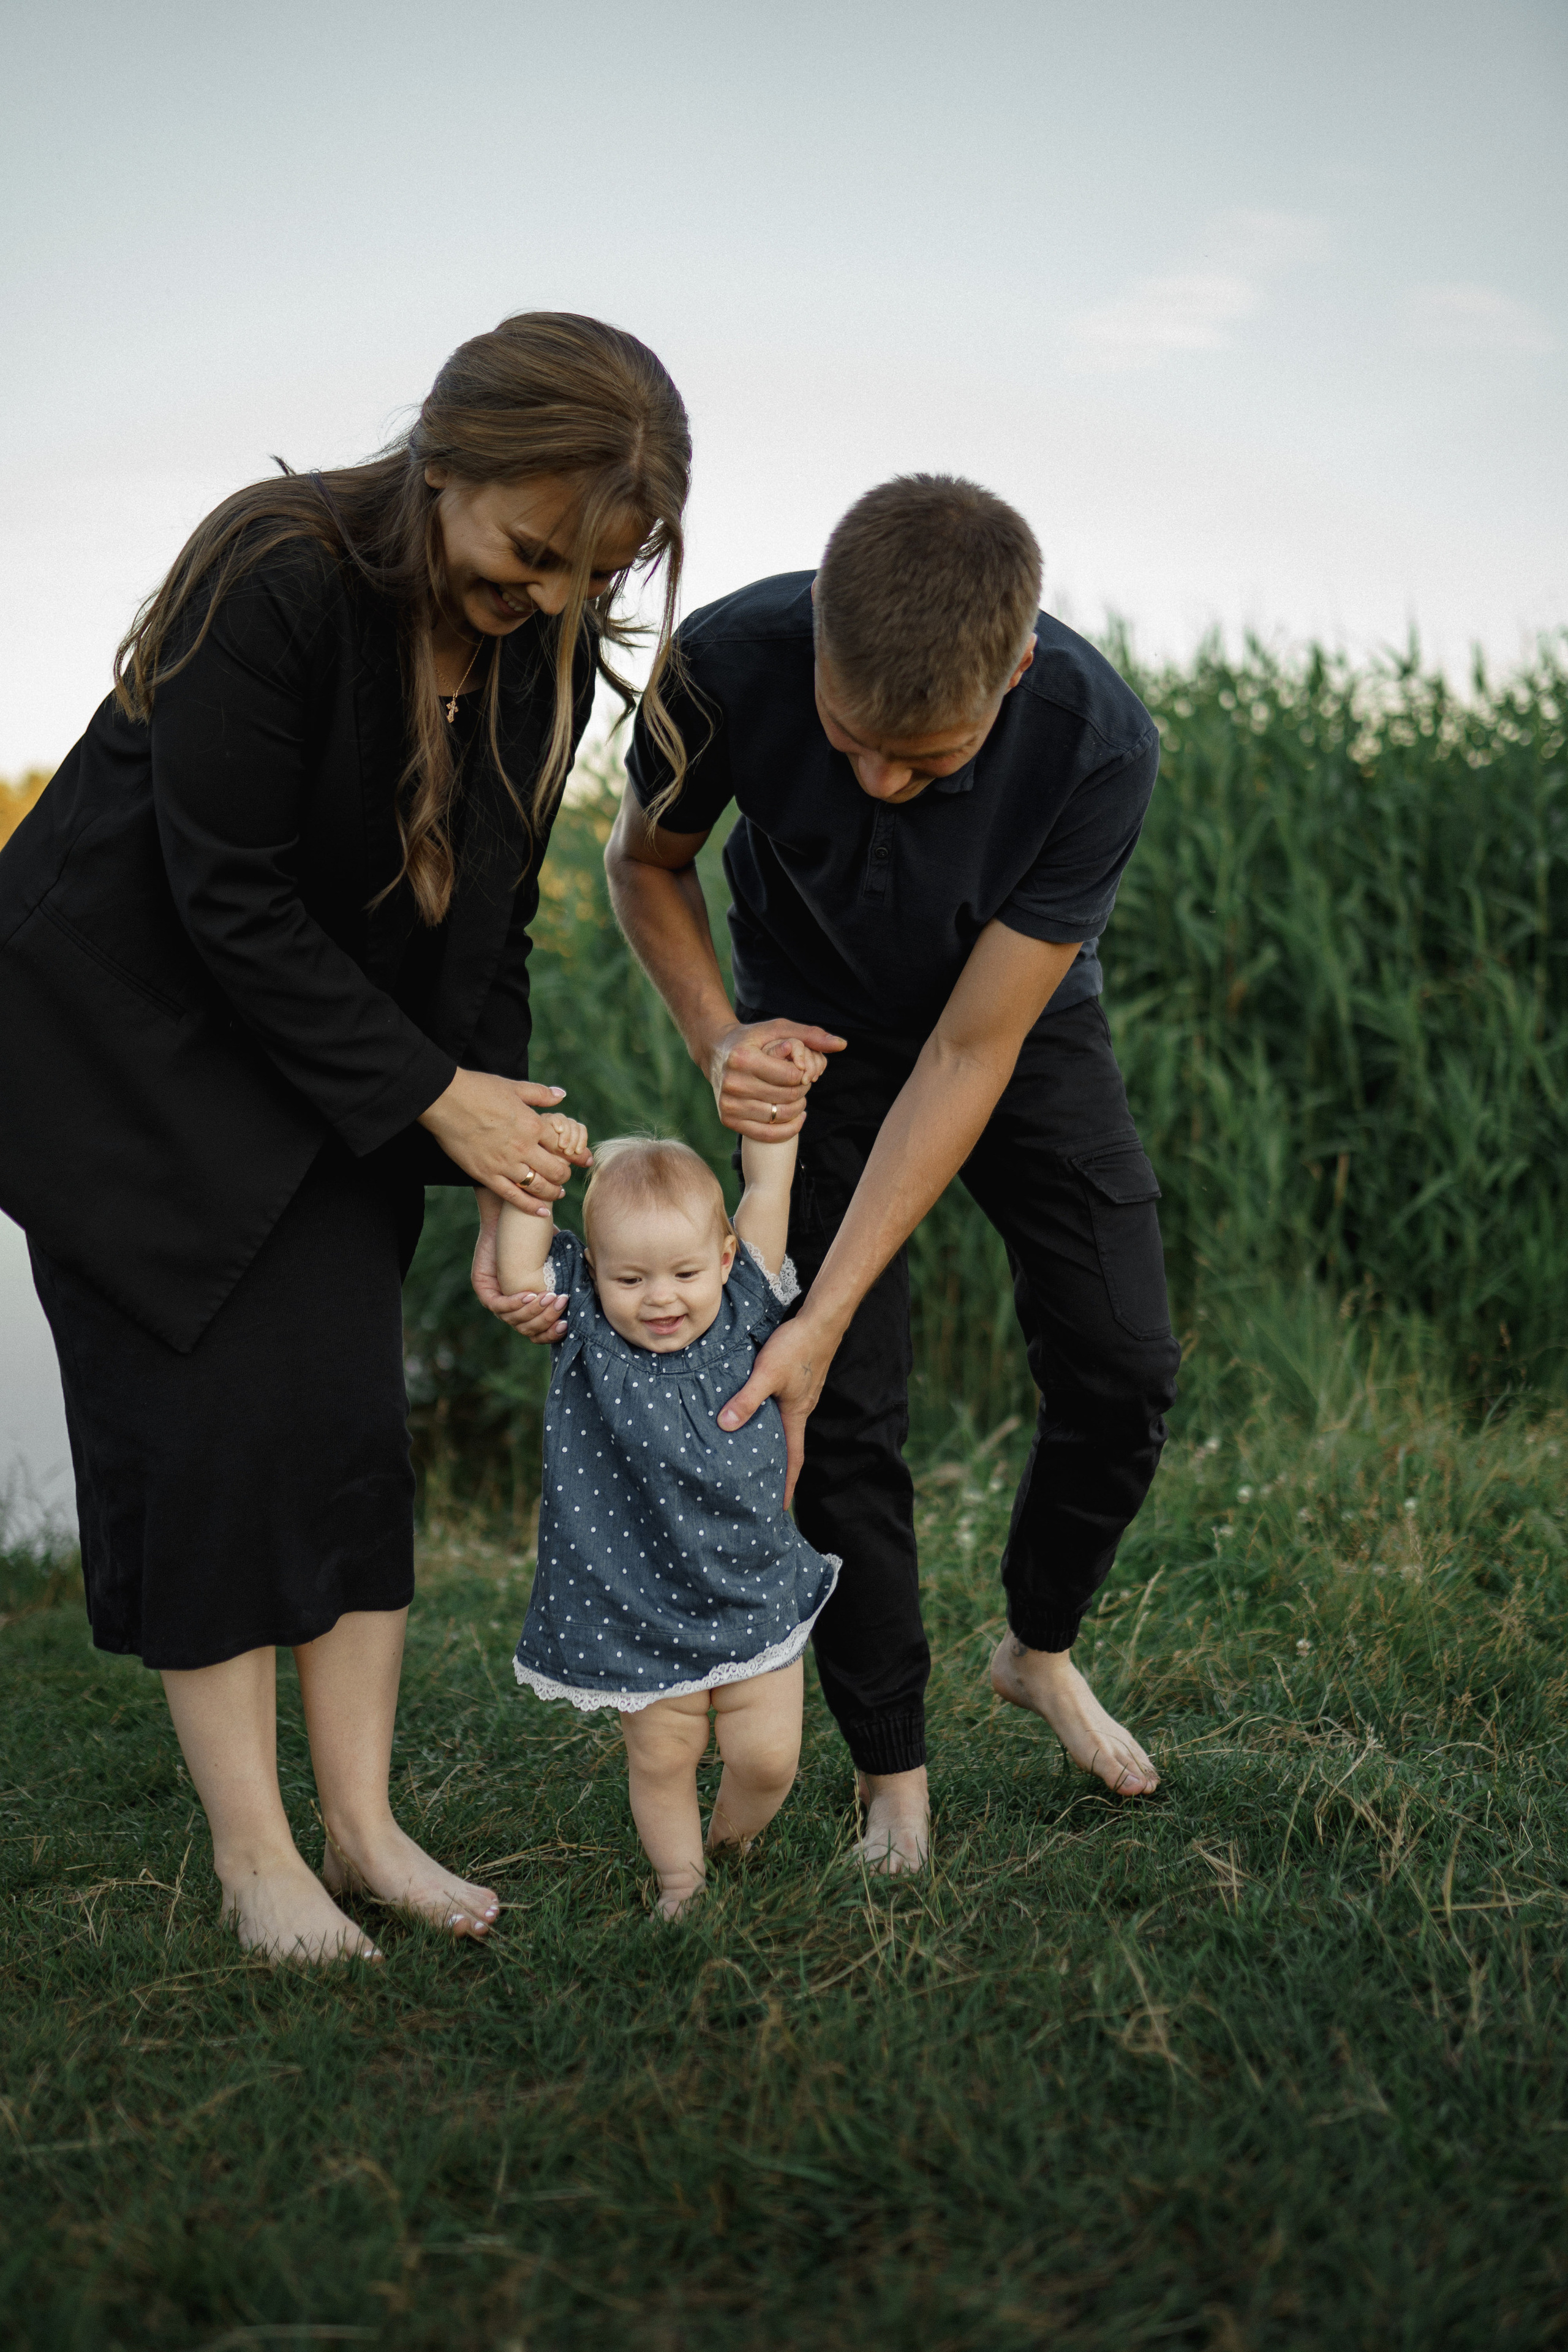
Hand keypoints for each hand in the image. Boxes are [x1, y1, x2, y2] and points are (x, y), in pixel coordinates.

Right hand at [418, 1071, 592, 1213]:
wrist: (444, 1100)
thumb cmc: (478, 1089)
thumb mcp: (514, 1087)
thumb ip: (540, 1094)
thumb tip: (562, 1095)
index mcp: (532, 1124)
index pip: (564, 1146)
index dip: (577, 1155)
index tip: (584, 1160)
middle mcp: (523, 1147)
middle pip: (556, 1170)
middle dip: (564, 1175)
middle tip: (564, 1176)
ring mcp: (504, 1163)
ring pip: (538, 1187)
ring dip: (552, 1192)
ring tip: (556, 1193)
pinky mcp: (486, 1175)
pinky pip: (514, 1197)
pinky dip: (531, 1207)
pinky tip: (542, 1212)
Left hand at [470, 1190, 568, 1340]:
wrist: (510, 1216)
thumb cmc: (536, 1236)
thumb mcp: (559, 1260)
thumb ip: (572, 1275)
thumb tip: (596, 1288)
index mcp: (529, 1306)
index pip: (539, 1333)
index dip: (552, 1333)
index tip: (567, 1323)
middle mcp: (512, 1308)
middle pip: (528, 1331)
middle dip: (547, 1320)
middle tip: (562, 1302)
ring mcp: (496, 1301)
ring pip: (515, 1320)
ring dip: (534, 1311)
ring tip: (550, 1296)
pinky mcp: (483, 1290)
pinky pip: (499, 1306)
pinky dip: (516, 1303)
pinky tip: (530, 1295)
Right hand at [706, 1018, 843, 1140]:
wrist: (714, 1051)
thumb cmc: (753, 1039)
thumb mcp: (779, 1029)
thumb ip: (810, 1035)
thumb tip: (842, 1045)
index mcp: (743, 1057)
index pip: (791, 1076)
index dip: (804, 1074)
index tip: (802, 1069)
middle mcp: (733, 1083)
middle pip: (787, 1097)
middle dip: (802, 1090)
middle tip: (802, 1083)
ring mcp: (728, 1104)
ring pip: (780, 1116)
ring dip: (797, 1108)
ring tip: (797, 1097)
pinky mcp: (728, 1119)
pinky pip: (767, 1134)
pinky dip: (788, 1129)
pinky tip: (797, 1117)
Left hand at [717, 1314, 836, 1505]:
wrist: (821, 1320)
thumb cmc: (796, 1346)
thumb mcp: (767, 1373)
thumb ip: (746, 1399)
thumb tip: (725, 1426)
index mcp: (796, 1416)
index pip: (793, 1460)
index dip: (786, 1485)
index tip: (779, 1510)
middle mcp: (799, 1410)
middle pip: (789, 1448)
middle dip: (777, 1472)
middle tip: (761, 1492)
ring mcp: (798, 1396)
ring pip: (784, 1429)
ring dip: (772, 1447)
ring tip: (755, 1461)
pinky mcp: (794, 1383)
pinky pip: (781, 1411)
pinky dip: (769, 1423)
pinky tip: (756, 1419)